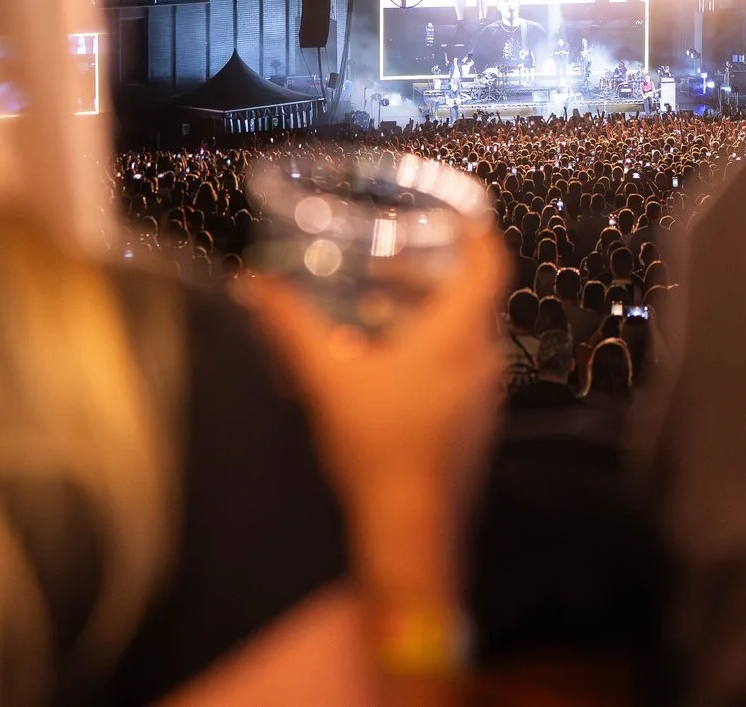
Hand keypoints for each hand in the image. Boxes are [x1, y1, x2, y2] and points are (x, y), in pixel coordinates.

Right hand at [244, 227, 507, 603]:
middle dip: (431, 277)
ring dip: (427, 319)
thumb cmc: (376, 444)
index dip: (478, 233)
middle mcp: (484, 362)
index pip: (489, 265)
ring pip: (464, 340)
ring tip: (372, 316)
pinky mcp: (473, 432)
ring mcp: (484, 401)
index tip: (459, 214)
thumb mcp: (324, 377)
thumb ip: (289, 325)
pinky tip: (381, 374)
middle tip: (390, 266)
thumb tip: (255, 283)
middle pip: (472, 300)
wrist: (409, 530)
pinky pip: (459, 375)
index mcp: (460, 335)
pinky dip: (429, 357)